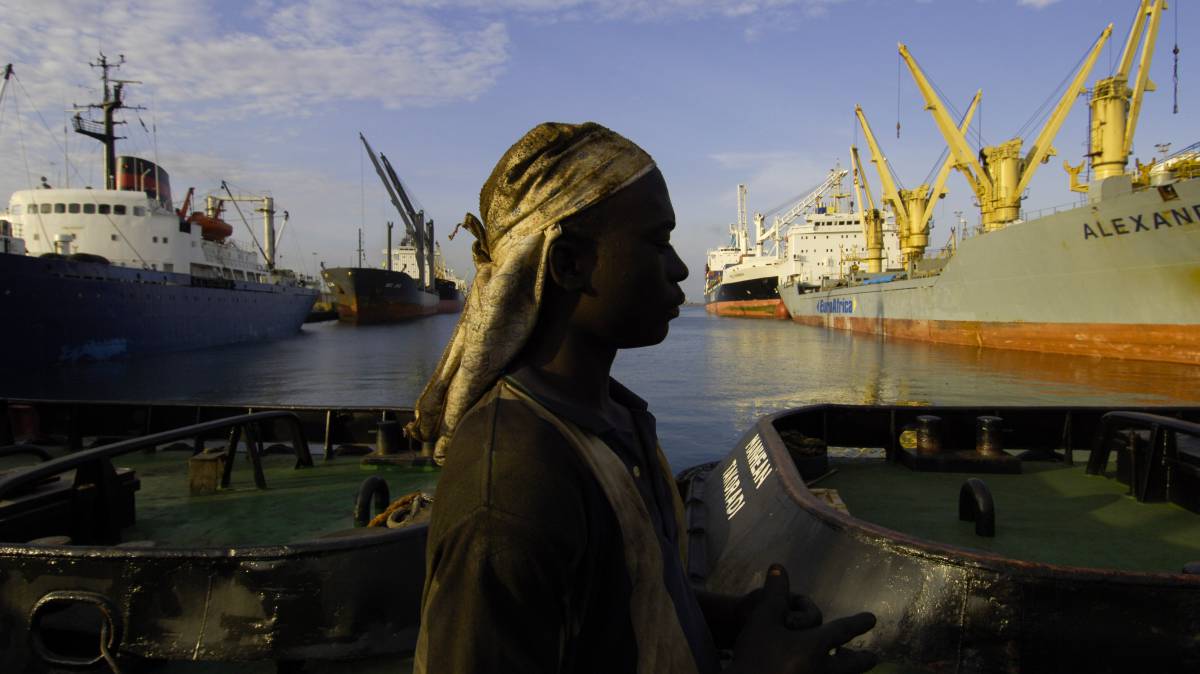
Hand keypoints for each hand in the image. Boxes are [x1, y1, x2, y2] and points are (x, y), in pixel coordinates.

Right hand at [726, 564, 876, 673]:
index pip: (842, 631)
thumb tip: (779, 567)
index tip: (872, 619)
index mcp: (815, 647)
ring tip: (849, 670)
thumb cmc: (754, 654)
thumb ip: (775, 594)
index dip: (857, 623)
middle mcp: (823, 670)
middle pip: (850, 664)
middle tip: (873, 657)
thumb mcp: (763, 619)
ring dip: (846, 672)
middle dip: (862, 660)